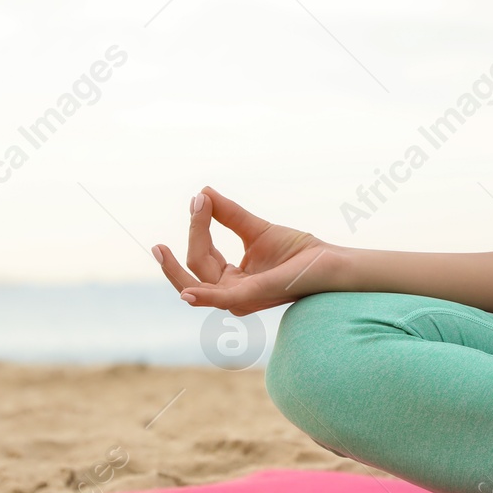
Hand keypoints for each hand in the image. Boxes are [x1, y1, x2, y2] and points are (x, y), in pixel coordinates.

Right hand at [152, 186, 336, 315]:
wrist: (328, 261)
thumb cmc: (297, 251)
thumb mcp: (255, 229)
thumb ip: (228, 214)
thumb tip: (202, 192)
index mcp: (231, 281)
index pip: (201, 255)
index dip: (198, 226)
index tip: (199, 198)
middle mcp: (231, 294)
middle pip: (195, 266)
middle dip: (192, 234)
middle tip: (192, 205)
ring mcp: (241, 299)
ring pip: (197, 280)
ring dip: (184, 255)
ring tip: (164, 244)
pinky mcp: (253, 297)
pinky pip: (221, 300)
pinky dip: (202, 297)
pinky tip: (185, 293)